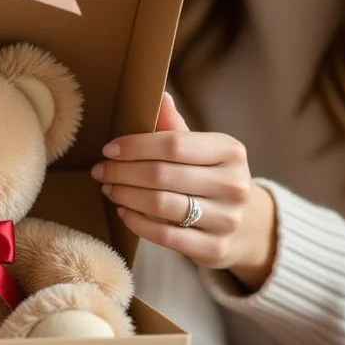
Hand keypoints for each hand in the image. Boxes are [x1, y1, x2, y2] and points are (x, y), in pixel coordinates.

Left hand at [91, 93, 276, 288]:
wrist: (244, 225)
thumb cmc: (210, 178)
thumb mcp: (201, 150)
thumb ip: (176, 128)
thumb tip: (159, 95)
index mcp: (230, 152)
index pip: (173, 144)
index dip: (135, 146)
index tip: (109, 149)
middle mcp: (234, 185)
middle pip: (162, 175)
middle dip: (122, 171)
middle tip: (100, 170)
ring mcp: (226, 219)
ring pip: (160, 205)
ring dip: (125, 195)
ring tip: (108, 188)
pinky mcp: (214, 248)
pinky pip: (164, 235)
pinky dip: (136, 222)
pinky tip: (123, 211)